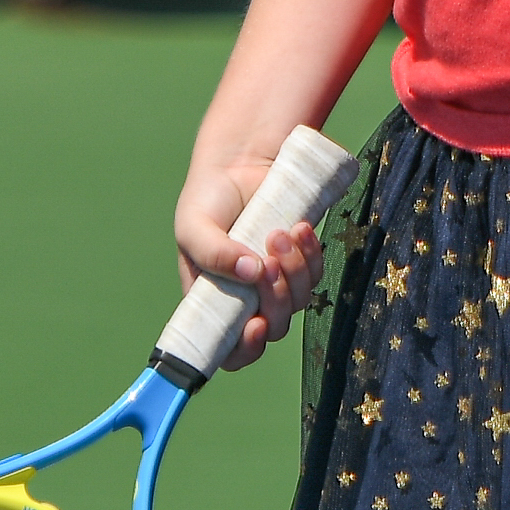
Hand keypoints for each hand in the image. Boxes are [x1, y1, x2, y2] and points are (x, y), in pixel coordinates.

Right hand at [172, 150, 328, 371]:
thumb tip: (250, 274)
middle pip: (274, 326)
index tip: (256, 325)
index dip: (245, 349)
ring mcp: (277, 280)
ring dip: (295, 271)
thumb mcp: (193, 225)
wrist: (243, 159)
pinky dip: (312, 254)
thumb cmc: (209, 198)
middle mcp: (247, 297)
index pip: (230, 349)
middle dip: (276, 299)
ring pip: (299, 301)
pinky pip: (317, 272)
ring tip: (280, 233)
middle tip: (268, 260)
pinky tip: (300, 229)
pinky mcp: (301, 259)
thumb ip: (212, 253)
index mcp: (214, 301)